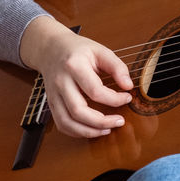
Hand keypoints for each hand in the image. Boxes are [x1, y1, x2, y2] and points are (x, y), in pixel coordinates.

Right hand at [19, 15, 133, 137]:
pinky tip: (92, 129)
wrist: (51, 49)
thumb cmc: (78, 50)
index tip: (127, 97)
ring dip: (88, 131)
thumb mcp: (101, 51)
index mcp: (74, 66)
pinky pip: (61, 124)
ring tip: (107, 129)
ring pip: (66, 122)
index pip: (95, 91)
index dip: (114, 99)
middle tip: (120, 121)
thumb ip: (117, 67)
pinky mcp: (51, 103)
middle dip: (101, 121)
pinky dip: (76, 132)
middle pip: (78, 111)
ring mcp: (53, 95)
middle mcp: (60, 82)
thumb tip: (128, 86)